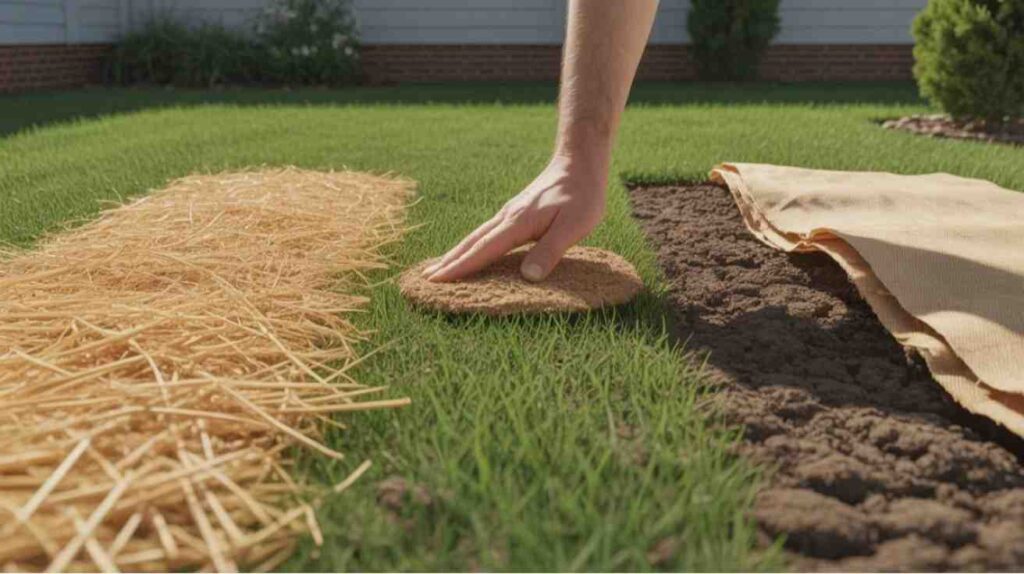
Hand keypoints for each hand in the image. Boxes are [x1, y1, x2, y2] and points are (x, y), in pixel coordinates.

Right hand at [424, 156, 606, 282]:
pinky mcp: (515, 212)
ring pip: (477, 236)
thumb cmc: (582, 195)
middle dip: (449, 261)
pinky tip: (471, 251)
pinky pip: (486, 232)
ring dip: (457, 253)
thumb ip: (550, 250)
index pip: (484, 249)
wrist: (579, 162)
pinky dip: (472, 245)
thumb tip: (528, 277)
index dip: (461, 267)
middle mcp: (507, 217)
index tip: (437, 279)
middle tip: (426, 277)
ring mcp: (509, 213)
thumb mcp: (574, 226)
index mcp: (518, 223)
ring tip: (439, 267)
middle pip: (472, 242)